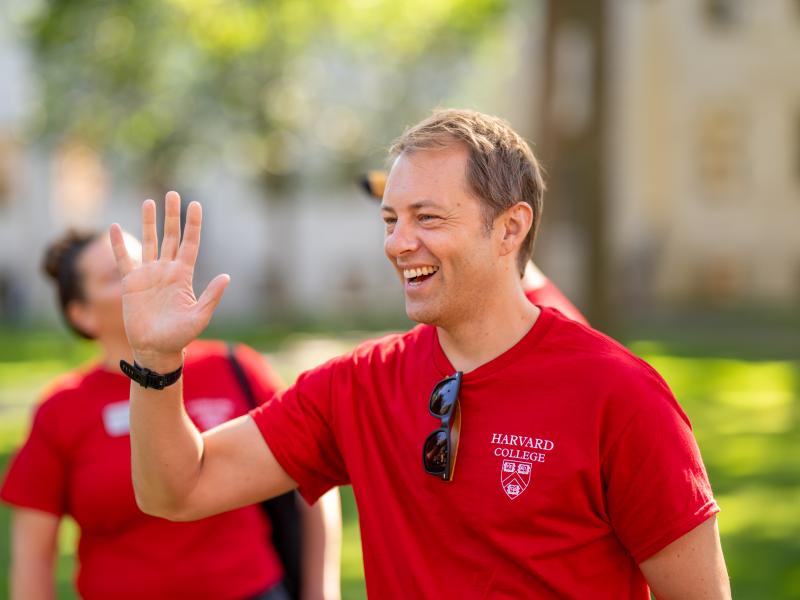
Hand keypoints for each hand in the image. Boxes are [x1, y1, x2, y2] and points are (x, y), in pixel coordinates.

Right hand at [110, 191, 229, 368]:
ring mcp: (149, 274)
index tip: (196, 205)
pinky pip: (124, 259)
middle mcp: (167, 270)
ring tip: (149, 201)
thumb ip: (211, 296)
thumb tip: (226, 276)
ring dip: (149, 222)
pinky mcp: (131, 283)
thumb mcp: (200, 316)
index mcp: (184, 275)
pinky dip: (119, 244)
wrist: (156, 348)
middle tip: (173, 194)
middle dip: (172, 216)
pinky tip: (115, 227)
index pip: (190, 244)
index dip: (193, 225)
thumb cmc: (180, 336)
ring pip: (149, 242)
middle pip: (170, 236)